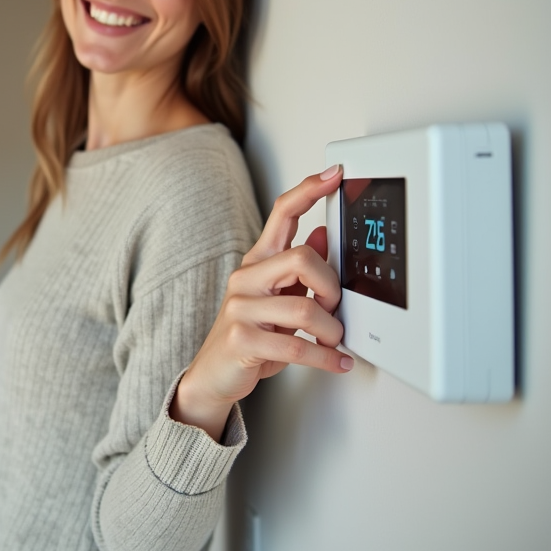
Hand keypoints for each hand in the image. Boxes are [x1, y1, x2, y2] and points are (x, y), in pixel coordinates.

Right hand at [170, 165, 352, 439]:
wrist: (215, 375)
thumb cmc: (251, 336)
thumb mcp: (279, 298)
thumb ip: (299, 268)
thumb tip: (324, 235)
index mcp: (257, 262)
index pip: (281, 213)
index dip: (308, 190)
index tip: (333, 174)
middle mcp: (246, 278)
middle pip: (302, 258)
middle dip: (331, 287)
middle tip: (334, 308)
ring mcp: (241, 308)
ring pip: (305, 306)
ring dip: (331, 330)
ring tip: (333, 340)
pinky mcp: (242, 339)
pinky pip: (296, 344)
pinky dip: (325, 357)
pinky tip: (335, 360)